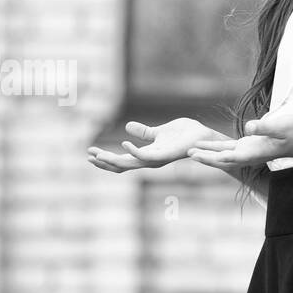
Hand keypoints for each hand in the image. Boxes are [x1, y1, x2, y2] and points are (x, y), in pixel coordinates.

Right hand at [87, 118, 222, 172]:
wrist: (203, 136)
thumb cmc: (184, 135)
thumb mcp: (158, 131)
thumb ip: (144, 132)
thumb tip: (127, 127)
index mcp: (146, 155)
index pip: (121, 160)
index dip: (106, 158)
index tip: (90, 153)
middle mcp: (149, 160)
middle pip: (121, 165)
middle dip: (104, 162)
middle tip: (89, 155)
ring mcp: (156, 159)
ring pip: (129, 164)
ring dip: (112, 159)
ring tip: (98, 153)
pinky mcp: (164, 155)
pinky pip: (146, 156)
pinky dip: (134, 151)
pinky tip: (124, 143)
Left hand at [185, 110, 292, 171]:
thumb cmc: (291, 132)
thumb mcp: (280, 126)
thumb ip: (264, 127)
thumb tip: (249, 127)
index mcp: (252, 153)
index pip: (229, 157)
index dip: (213, 157)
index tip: (199, 156)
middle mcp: (246, 155)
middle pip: (221, 159)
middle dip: (205, 157)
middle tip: (187, 153)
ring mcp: (246, 151)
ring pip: (222, 154)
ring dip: (207, 153)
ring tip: (191, 151)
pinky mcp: (246, 146)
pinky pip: (227, 148)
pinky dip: (215, 148)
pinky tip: (206, 145)